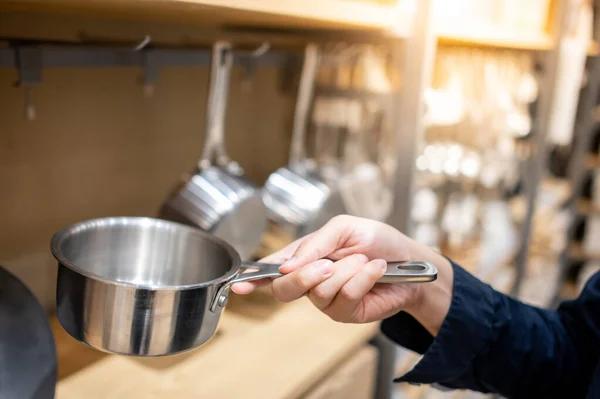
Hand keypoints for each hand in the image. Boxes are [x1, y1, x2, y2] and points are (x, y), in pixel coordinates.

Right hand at [232, 215, 452, 333]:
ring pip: (318, 291)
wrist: (409, 261)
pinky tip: (375, 270)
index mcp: (305, 256)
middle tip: (327, 264)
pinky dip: (362, 279)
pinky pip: (344, 298)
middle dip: (303, 275)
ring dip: (346, 271)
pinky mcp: (345, 312)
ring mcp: (326, 298)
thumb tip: (287, 265)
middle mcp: (311, 279)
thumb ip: (315, 243)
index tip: (238, 284)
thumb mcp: (344, 227)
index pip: (272, 268)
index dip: (252, 277)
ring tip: (364, 260)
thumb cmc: (377, 240)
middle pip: (284, 288)